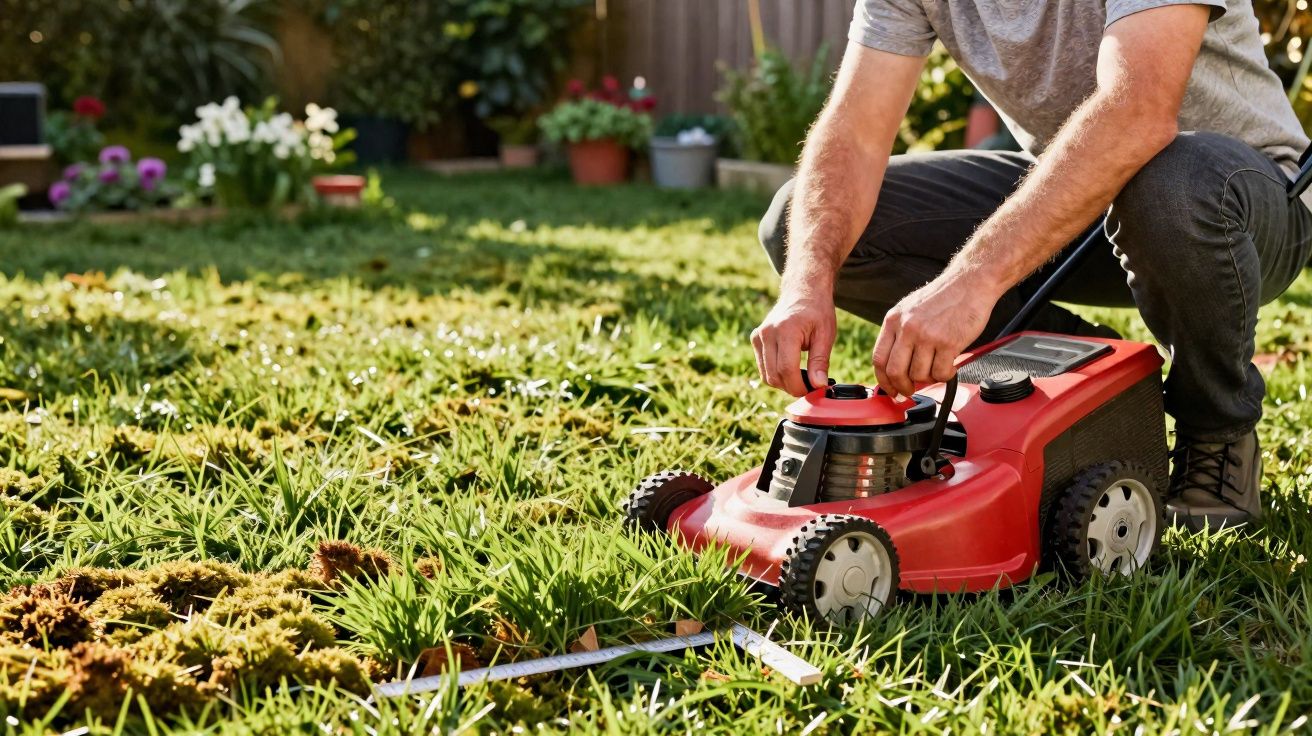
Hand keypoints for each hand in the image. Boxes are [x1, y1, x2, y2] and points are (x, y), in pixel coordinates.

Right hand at [751, 294, 836, 395]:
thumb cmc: (817, 311)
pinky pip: (763, 367)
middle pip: (774, 376)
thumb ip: (820, 362)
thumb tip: (819, 386)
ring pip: (766, 375)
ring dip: (783, 383)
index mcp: (786, 330)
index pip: (786, 370)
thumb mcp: (825, 335)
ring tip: (802, 377)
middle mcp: (767, 333)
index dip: (799, 387)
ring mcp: (758, 336)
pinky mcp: (755, 339)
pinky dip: (776, 374)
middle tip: (810, 387)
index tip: (813, 391)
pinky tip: (791, 368)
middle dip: (792, 387)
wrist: (802, 291)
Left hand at [872, 273, 998, 397]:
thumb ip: (900, 333)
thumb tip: (894, 365)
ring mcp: (927, 336)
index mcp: (894, 319)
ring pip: (919, 375)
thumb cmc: (943, 297)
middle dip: (902, 387)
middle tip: (910, 391)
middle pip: (895, 372)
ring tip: (937, 369)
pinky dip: (945, 376)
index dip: (883, 380)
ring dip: (928, 379)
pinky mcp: (948, 342)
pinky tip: (950, 366)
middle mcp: (907, 327)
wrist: (970, 283)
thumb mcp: (910, 309)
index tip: (891, 389)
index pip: (878, 358)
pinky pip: (941, 373)